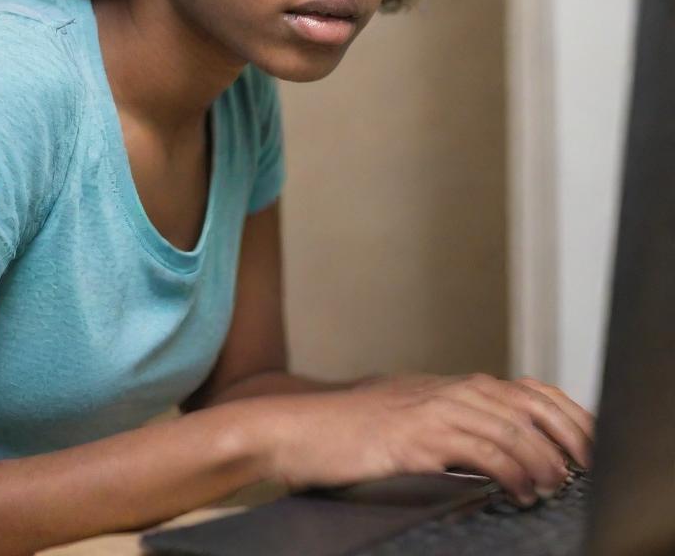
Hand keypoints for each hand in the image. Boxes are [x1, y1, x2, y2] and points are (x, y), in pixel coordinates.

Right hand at [256, 371, 594, 505]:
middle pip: (523, 401)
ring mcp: (427, 411)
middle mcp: (440, 390)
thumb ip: (438, 421)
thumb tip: (480, 444)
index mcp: (441, 385)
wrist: (292, 426)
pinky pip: (478, 451)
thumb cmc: (340, 429)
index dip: (558, 410)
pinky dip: (509, 470)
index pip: (518, 387)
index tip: (582, 438)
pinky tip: (518, 489)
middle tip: (581, 464)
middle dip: (563, 432)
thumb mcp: (398, 415)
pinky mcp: (413, 438)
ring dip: (541, 458)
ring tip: (555, 485)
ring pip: (507, 426)